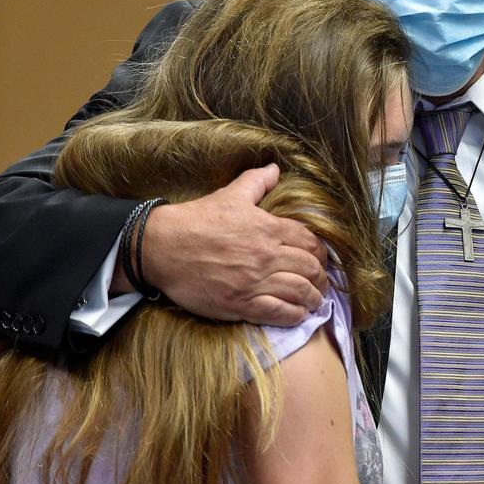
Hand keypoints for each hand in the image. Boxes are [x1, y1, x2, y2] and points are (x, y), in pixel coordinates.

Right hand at [124, 163, 328, 325]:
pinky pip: (279, 313)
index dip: (321, 253)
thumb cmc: (196, 220)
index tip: (321, 260)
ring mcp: (254, 282)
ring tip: (315, 300)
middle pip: (310, 268)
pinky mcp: (240, 303)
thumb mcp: (231, 195)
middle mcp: (267, 256)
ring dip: (313, 297)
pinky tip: (299, 314)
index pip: (310, 242)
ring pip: (299, 291)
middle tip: (321, 282)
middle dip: (321, 277)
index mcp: (269, 228)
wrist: (162, 247)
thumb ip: (257, 182)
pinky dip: (295, 315)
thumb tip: (275, 169)